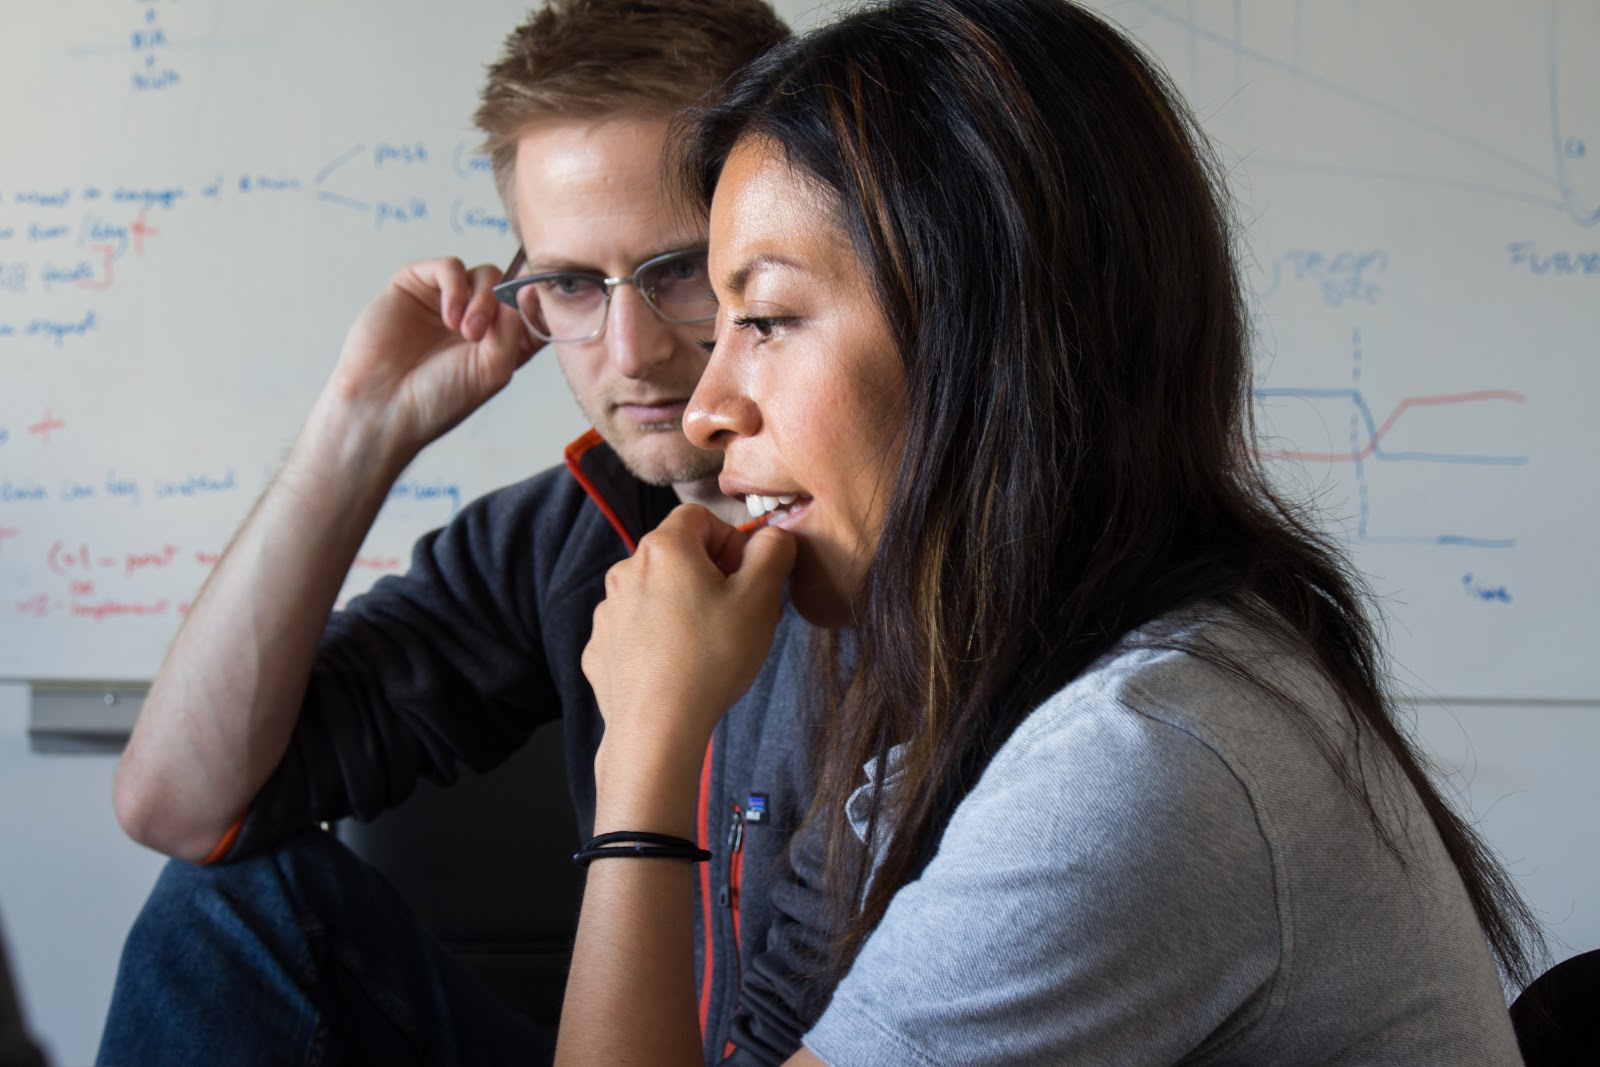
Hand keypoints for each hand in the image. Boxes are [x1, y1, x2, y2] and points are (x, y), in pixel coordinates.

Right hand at [323, 256, 535, 458]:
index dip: (538, 305)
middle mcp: (476, 318)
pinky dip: (455, 287)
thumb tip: (527, 290)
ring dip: (482, 299)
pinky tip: (448, 317)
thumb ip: (515, 330)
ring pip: (484, 274)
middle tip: (481, 335)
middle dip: (504, 304)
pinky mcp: (416, 285)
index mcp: (500, 341)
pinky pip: (449, 267)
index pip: (531, 309)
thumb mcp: (493, 370)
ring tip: (466, 331)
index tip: (536, 308)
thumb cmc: (437, 398)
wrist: (383, 406)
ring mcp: (447, 300)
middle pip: (510, 287)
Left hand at [582, 506, 796, 811]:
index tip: (748, 578)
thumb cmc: (711, 659)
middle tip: (740, 615)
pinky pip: (637, 630)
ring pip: (657, 594)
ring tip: (711, 647)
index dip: (732, 541)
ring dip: (685, 608)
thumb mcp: (760, 598)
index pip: (700, 518)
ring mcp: (608, 611)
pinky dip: (659, 640)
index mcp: (664, 548)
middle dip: (712, 577)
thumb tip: (773, 535)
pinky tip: (680, 668)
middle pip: (678, 556)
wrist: (658, 729)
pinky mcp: (600, 648)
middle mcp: (626, 571)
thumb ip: (773, 551)